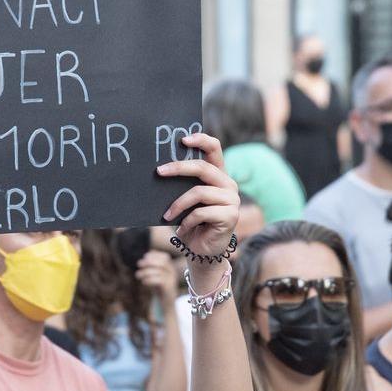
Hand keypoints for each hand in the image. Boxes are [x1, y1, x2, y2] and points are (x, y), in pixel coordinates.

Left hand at [135, 251, 178, 302]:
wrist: (167, 303)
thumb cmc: (159, 288)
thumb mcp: (156, 276)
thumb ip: (151, 268)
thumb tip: (141, 261)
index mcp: (170, 268)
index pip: (164, 257)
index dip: (154, 255)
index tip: (144, 257)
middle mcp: (173, 272)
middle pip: (162, 262)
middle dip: (149, 262)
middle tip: (139, 264)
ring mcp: (172, 280)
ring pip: (159, 271)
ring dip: (146, 272)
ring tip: (138, 275)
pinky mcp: (169, 288)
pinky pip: (159, 280)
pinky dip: (149, 279)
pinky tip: (144, 282)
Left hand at [159, 133, 239, 266]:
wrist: (202, 250)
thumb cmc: (191, 223)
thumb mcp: (186, 200)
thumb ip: (182, 184)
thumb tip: (161, 169)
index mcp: (218, 175)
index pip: (215, 149)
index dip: (201, 140)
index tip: (182, 140)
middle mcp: (228, 184)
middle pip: (203, 168)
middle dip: (178, 168)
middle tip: (159, 172)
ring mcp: (232, 199)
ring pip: (199, 192)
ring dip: (178, 205)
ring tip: (167, 215)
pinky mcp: (231, 215)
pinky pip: (201, 212)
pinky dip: (187, 221)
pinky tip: (182, 229)